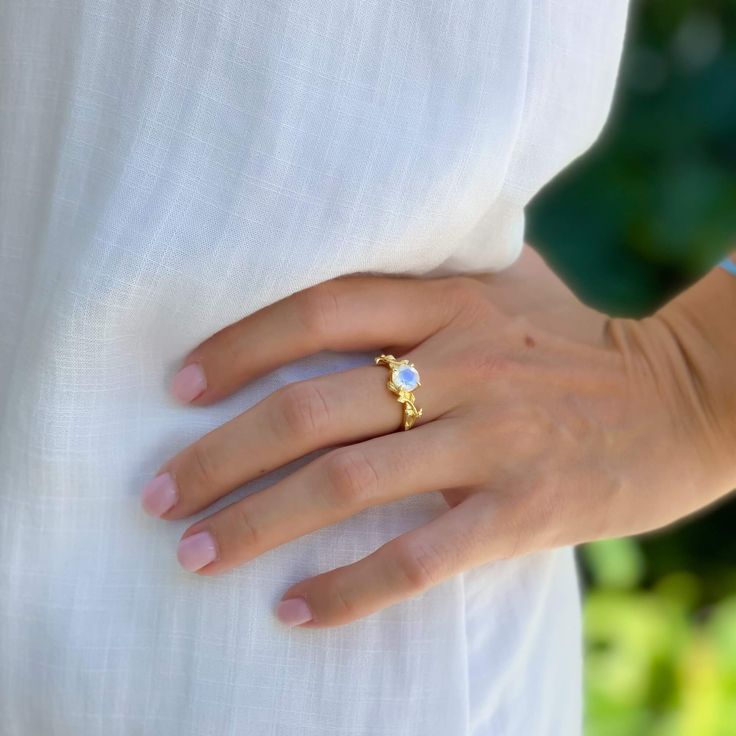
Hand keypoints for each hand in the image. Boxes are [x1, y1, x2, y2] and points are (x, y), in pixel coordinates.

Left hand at [141, 246, 735, 627]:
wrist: (680, 400)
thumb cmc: (576, 342)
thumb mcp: (508, 285)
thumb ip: (431, 273)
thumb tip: (344, 271)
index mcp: (450, 303)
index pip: (319, 310)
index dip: (240, 346)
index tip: (180, 389)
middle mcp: (462, 364)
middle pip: (311, 409)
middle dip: (221, 455)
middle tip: (159, 495)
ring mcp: (492, 440)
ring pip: (347, 484)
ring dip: (259, 523)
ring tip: (196, 552)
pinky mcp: (522, 511)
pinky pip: (416, 557)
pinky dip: (347, 588)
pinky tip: (292, 610)